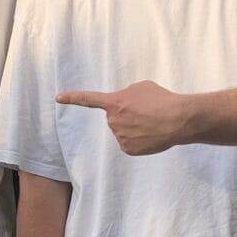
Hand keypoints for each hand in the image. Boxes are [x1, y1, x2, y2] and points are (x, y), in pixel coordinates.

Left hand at [56, 81, 196, 155]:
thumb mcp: (141, 87)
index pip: (88, 99)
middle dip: (127, 115)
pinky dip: (138, 140)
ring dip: (134, 127)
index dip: (72, 98)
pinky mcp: (128, 149)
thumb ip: (126, 95)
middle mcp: (113, 120)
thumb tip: (122, 106)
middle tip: (146, 113)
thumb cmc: (162, 99)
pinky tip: (150, 135)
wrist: (178, 119)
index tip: (58, 98)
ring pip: (123, 131)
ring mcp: (119, 136)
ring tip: (151, 123)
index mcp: (114, 102)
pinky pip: (129, 143)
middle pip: (115, 118)